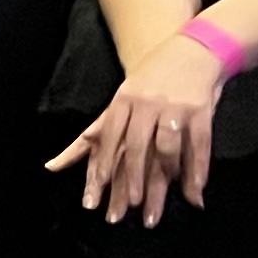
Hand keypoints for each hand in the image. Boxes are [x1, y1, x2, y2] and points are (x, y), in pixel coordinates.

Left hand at [48, 33, 226, 225]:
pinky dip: (196, 171)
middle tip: (129, 207)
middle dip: (132, 179)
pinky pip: (198, 146)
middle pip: (137, 147)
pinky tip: (193, 193)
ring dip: (164, 180)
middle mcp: (147, 104)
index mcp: (123, 100)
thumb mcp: (123, 97)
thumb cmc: (151, 79)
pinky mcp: (201, 112)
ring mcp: (175, 108)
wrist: (194, 49)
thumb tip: (57, 162)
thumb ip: (99, 130)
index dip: (104, 164)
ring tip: (157, 206)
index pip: (109, 137)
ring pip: (167, 150)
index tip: (97, 191)